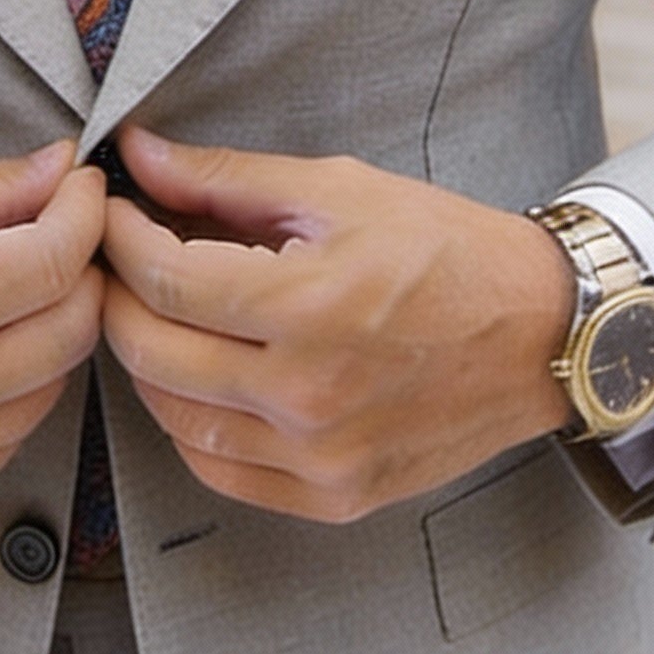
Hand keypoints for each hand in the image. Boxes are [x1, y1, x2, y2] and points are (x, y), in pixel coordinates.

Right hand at [0, 142, 105, 518]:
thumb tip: (63, 169)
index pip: (56, 263)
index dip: (84, 214)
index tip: (81, 190)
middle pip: (70, 331)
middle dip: (80, 271)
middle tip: (58, 233)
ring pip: (49, 388)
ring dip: (48, 331)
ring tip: (9, 289)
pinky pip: (6, 438)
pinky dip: (11, 389)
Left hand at [100, 128, 575, 522]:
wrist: (542, 333)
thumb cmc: (447, 250)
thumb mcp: (339, 189)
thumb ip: (226, 179)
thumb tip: (139, 156)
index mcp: (309, 306)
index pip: (164, 278)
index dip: (119, 238)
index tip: (110, 211)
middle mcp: (308, 395)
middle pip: (152, 352)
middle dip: (116, 296)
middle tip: (117, 259)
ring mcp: (320, 457)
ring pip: (174, 419)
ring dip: (147, 362)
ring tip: (157, 313)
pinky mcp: (334, 496)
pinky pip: (220, 471)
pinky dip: (190, 424)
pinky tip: (201, 378)